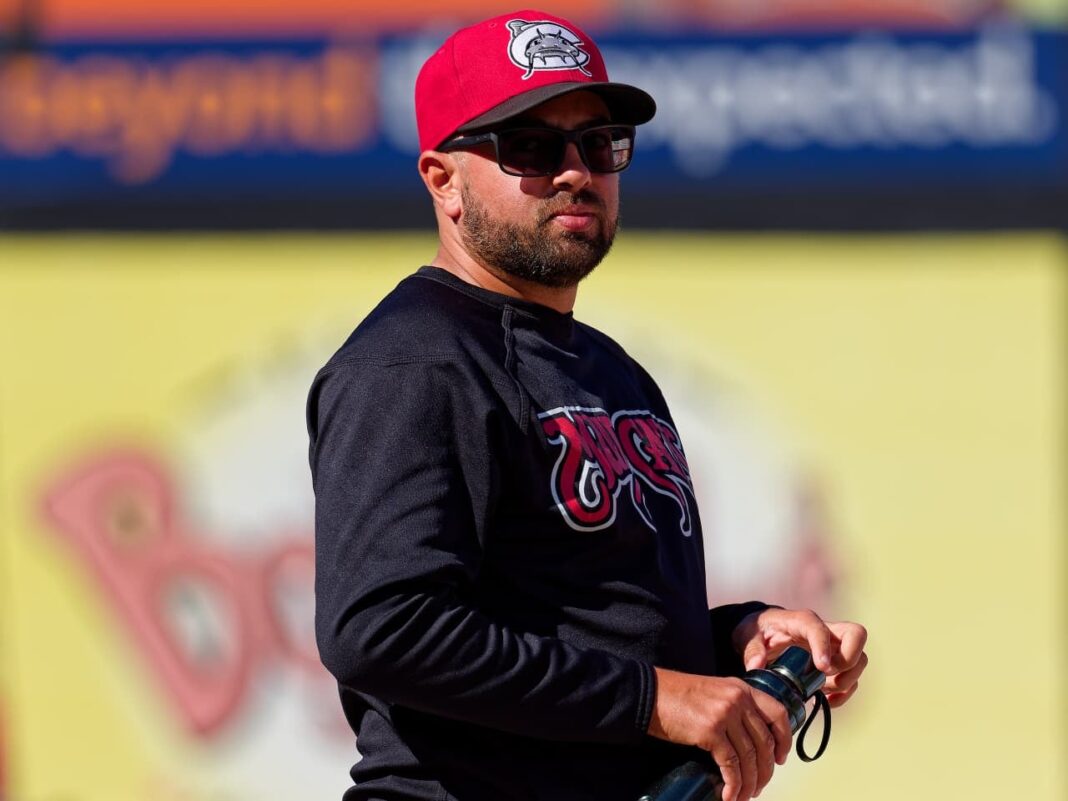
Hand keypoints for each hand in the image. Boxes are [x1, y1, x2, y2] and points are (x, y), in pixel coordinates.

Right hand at [648, 668, 791, 800]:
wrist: (650, 693)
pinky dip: (733, 784)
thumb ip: (734, 706)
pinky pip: (730, 765)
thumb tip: (749, 739)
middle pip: (765, 742)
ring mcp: (725, 714)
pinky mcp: (710, 731)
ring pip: (749, 757)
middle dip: (765, 770)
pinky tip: (730, 794)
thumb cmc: (677, 695)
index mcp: (742, 688)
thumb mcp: (715, 691)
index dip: (784, 740)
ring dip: (749, 782)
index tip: (781, 758)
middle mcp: (738, 699)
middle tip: (759, 786)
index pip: (778, 713)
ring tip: (745, 795)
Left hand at [732, 608, 867, 707]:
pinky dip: (844, 692)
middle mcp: (824, 630)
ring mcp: (834, 646)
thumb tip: (756, 665)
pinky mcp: (836, 662)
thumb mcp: (748, 636)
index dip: (825, 647)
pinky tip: (828, 700)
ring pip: (859, 659)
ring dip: (846, 679)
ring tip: (822, 689)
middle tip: (826, 676)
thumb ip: (752, 650)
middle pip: (856, 636)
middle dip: (848, 661)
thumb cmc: (758, 631)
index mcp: (801, 621)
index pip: (820, 629)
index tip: (823, 668)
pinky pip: (852, 678)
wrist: (762, 633)